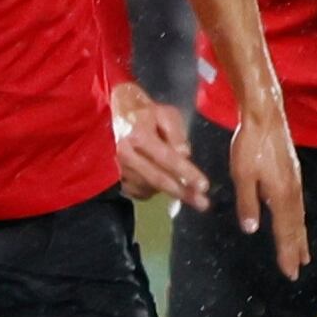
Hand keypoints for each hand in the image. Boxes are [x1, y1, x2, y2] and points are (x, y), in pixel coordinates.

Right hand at [111, 81, 207, 209]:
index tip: (203, 187)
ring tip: (183, 189)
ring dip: (168, 191)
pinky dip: (152, 191)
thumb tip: (185, 155)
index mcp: (139, 136)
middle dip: (182, 192)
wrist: (113, 114)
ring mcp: (117, 168)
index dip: (186, 173)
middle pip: (158, 179)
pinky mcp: (113, 177)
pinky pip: (138, 191)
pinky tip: (161, 185)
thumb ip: (176, 133)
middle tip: (202, 203)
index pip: (168, 158)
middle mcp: (126, 154)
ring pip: (149, 187)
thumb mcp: (164, 114)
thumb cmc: (144, 112)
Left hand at [228, 107, 307, 280]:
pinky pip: (298, 205)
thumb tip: (252, 229)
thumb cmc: (250, 145)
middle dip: (296, 249)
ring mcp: (295, 182)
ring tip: (303, 253)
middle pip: (296, 227)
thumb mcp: (242, 175)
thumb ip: (247, 203)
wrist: (265, 116)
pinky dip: (298, 221)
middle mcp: (292, 191)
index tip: (290, 272)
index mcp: (281, 194)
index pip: (285, 230)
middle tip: (298, 269)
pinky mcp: (293, 174)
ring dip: (300, 236)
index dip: (287, 252)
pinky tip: (296, 223)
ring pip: (299, 216)